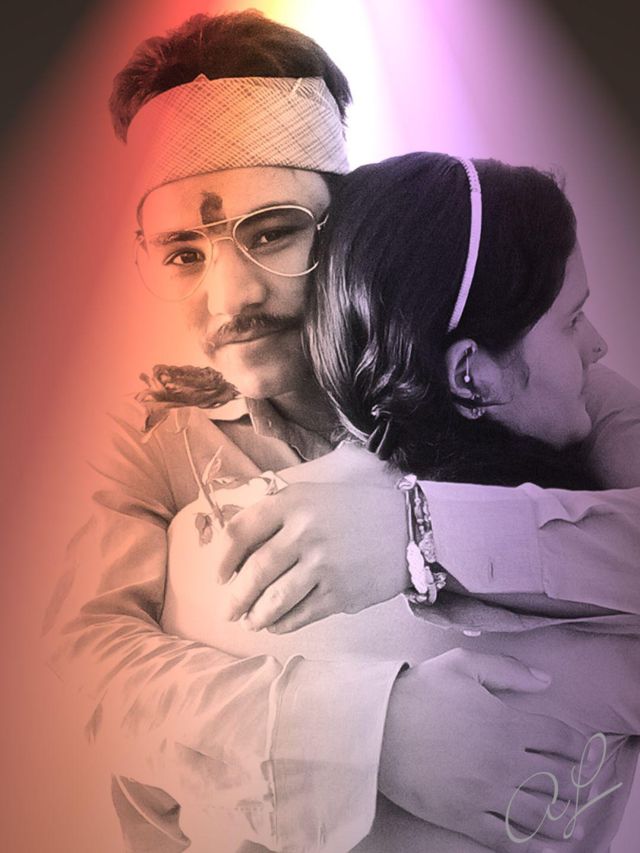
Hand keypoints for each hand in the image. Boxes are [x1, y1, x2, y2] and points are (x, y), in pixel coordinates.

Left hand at [215, 480, 408, 629]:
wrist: (408, 528)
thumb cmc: (354, 510)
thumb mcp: (313, 496)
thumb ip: (278, 515)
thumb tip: (238, 552)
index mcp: (292, 503)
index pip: (240, 532)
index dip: (223, 559)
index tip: (219, 576)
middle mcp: (304, 532)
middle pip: (254, 572)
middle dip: (236, 598)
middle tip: (228, 611)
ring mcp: (323, 565)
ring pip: (274, 600)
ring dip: (255, 616)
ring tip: (250, 622)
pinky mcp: (340, 593)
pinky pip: (300, 615)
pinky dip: (282, 624)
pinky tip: (275, 625)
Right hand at [379, 649, 586, 851]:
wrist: (376, 728)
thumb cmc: (419, 692)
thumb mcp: (462, 665)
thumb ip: (507, 670)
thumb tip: (546, 682)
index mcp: (507, 724)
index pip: (560, 738)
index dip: (578, 746)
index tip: (583, 751)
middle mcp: (505, 762)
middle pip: (558, 778)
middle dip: (576, 783)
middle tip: (581, 787)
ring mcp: (486, 793)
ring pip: (540, 813)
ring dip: (563, 818)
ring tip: (572, 821)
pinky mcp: (465, 817)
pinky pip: (507, 838)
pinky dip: (532, 845)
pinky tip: (547, 847)